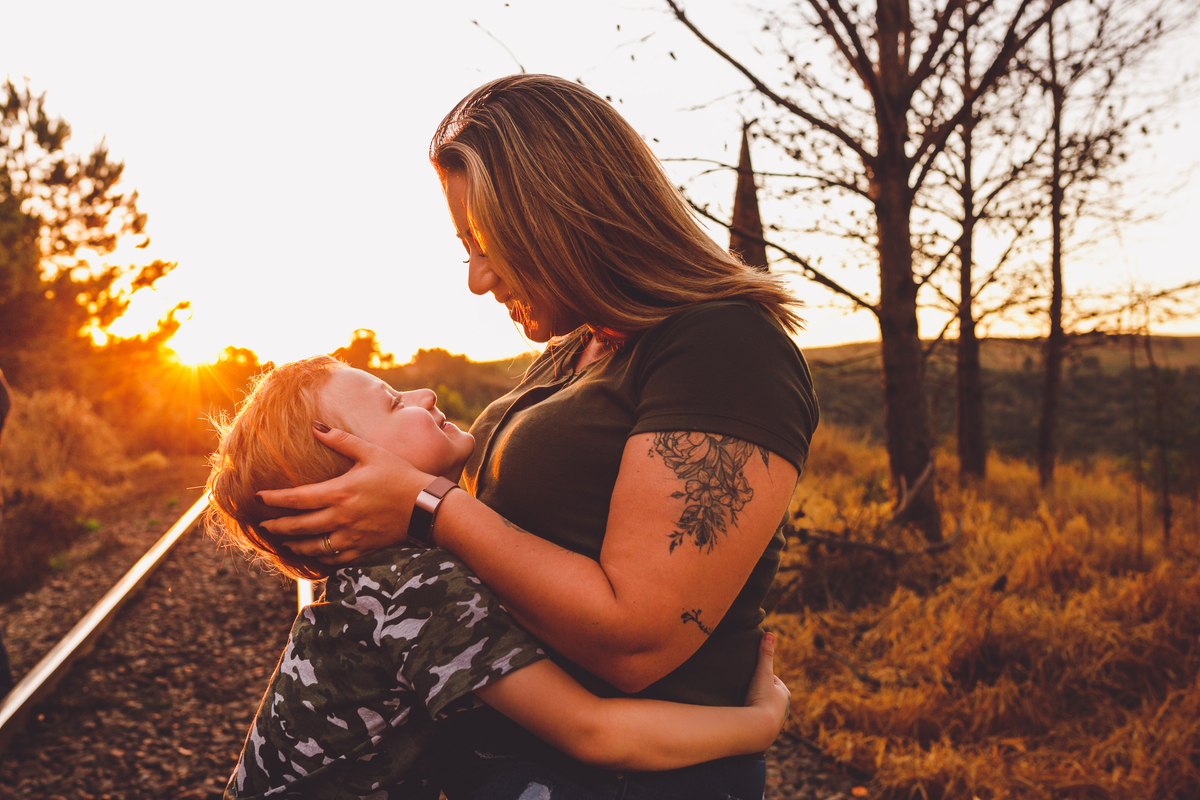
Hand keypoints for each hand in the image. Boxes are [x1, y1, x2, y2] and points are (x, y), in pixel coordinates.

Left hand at [257, 424, 434, 562]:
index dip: (274, 499)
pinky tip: (315, 554)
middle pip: (299, 526)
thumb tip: (316, 426)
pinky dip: (320, 557)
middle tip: (264, 526)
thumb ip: (341, 440)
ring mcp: (351, 536)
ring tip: (284, 542)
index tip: (258, 498)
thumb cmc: (399, 475)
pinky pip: (334, 558)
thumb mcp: (371, 452)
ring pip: (313, 546)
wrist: (425, 506)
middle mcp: (341, 517)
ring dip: (295, 545)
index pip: (297, 498)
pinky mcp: (363, 548)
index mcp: (339, 492)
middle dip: (278, 527)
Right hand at [744, 632, 790, 747]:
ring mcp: (774, 723)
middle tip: (743, 689)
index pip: (771, 680)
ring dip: (754, 707)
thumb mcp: (763, 673)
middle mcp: (783, 709)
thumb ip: (765, 655)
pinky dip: (751, 719)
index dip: (760, 676)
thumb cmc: (762, 700)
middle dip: (757, 692)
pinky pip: (756, 722)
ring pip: (762, 709)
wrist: (758, 730)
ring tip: (740, 704)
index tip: (749, 676)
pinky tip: (742, 718)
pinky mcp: (764, 734)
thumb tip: (769, 633)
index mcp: (784, 694)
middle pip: (767, 695)